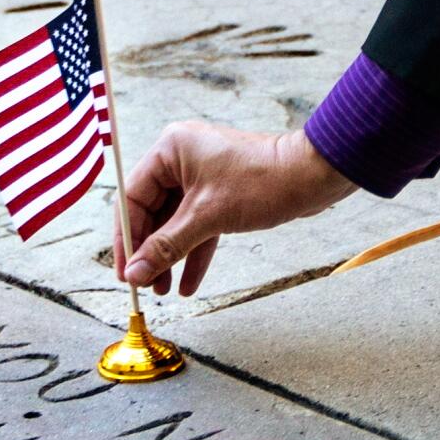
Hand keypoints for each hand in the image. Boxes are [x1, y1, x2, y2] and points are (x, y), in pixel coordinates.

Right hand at [116, 123, 355, 295]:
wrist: (313, 177)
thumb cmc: (262, 181)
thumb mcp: (207, 217)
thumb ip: (167, 246)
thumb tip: (136, 273)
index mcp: (170, 150)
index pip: (133, 198)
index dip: (127, 239)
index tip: (125, 271)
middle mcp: (182, 159)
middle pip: (153, 212)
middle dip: (151, 252)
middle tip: (146, 284)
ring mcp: (202, 176)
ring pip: (176, 222)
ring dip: (171, 256)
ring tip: (164, 290)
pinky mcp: (221, 193)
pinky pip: (198, 225)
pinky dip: (194, 251)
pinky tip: (188, 282)